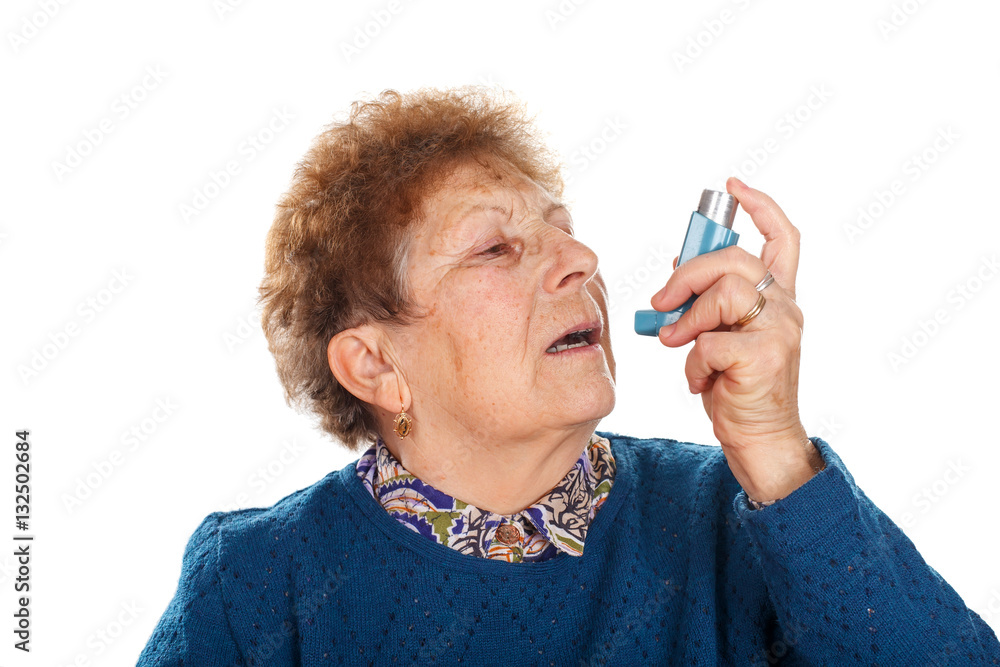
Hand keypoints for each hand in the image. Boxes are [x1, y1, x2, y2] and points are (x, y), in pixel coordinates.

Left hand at [650, 177, 822, 502]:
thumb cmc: (737, 387)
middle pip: (735, 259)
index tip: (733, 186)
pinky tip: (698, 381)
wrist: (761, 440)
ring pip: (724, 293)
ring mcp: (780, 331)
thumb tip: (678, 264)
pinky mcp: (766, 358)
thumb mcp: (722, 336)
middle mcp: (786, 308)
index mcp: (778, 298)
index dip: (761, 206)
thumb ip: (710, 301)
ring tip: (675, 343)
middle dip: (688, 274)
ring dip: (687, 319)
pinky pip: (709, 342)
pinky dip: (691, 363)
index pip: (783, 238)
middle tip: (660, 300)